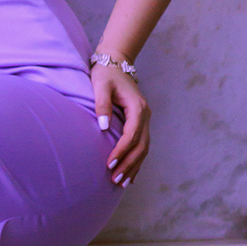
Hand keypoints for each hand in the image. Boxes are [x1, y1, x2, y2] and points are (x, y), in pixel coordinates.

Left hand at [91, 63, 149, 186]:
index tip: (109, 164)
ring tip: (121, 183)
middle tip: (115, 179)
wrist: (116, 63)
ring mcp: (145, 120)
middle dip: (129, 164)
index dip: (122, 151)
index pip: (132, 135)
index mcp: (137, 107)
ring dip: (134, 166)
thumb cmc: (106, 75)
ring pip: (144, 148)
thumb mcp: (101, 85)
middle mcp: (145, 116)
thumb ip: (102, 105)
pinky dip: (137, 161)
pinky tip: (131, 176)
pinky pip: (142, 146)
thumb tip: (103, 127)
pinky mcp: (140, 123)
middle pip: (141, 146)